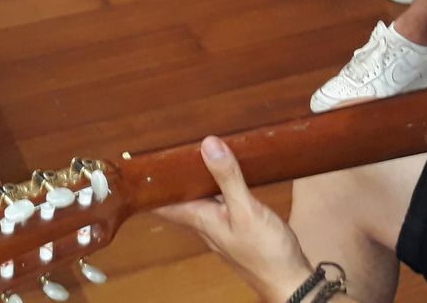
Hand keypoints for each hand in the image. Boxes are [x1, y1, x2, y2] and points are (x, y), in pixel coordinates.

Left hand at [156, 137, 315, 302]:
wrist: (289, 280)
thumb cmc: (266, 253)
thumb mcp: (246, 210)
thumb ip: (228, 178)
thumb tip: (208, 145)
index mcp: (201, 219)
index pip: (163, 203)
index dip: (149, 186)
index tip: (138, 166)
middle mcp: (206, 224)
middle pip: (179, 199)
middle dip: (170, 179)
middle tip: (162, 154)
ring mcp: (221, 226)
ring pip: (198, 200)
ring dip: (191, 182)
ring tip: (187, 158)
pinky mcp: (237, 225)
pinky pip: (217, 203)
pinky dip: (214, 187)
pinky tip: (222, 177)